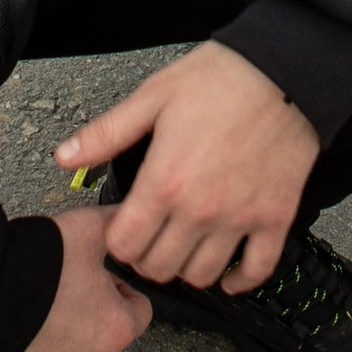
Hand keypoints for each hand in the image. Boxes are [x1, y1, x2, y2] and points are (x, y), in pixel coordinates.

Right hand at [0, 208, 150, 351]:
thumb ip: (117, 224)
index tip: (96, 280)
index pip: (138, 311)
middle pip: (106, 343)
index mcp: (118, 327)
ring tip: (39, 321)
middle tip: (63, 297)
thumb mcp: (87, 228)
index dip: (118, 290)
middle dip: (90, 322)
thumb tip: (131, 216)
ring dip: (63, 351)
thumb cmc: (36, 265)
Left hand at [56, 42, 320, 296]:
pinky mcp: (275, 218)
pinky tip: (227, 271)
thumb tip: (64, 157)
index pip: (124, 246)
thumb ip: (106, 133)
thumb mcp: (153, 96)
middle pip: (159, 268)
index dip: (117, 239)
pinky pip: (256, 270)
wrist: (287, 71)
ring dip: (187, 268)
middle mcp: (200, 210)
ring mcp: (240, 219)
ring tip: (184, 245)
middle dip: (146, 257)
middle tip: (150, 236)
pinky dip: (239, 280)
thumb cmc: (221, 78)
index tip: (123, 225)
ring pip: (202, 276)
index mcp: (164, 182)